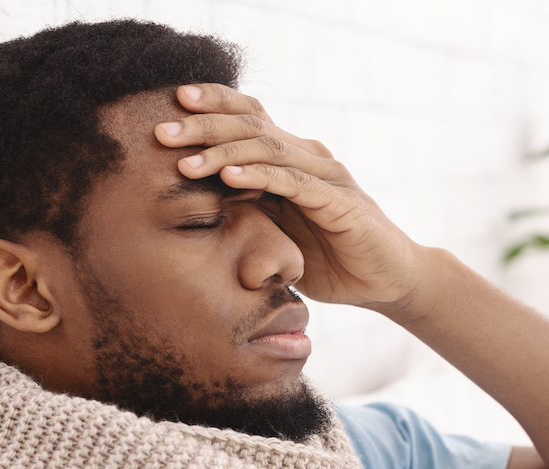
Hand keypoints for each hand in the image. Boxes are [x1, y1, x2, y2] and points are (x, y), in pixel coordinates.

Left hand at [154, 84, 425, 308]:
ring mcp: (325, 175)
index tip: (168, 106)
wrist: (386, 281)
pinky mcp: (339, 201)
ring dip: (222, 151)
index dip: (210, 107)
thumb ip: (248, 211)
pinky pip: (292, 183)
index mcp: (291, 158)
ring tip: (184, 158)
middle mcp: (308, 156)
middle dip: (202, 125)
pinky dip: (259, 177)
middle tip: (161, 131)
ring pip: (266, 148)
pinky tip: (230, 178)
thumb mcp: (278, 232)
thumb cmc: (332, 258)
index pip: (247, 117)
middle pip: (250, 124)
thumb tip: (196, 205)